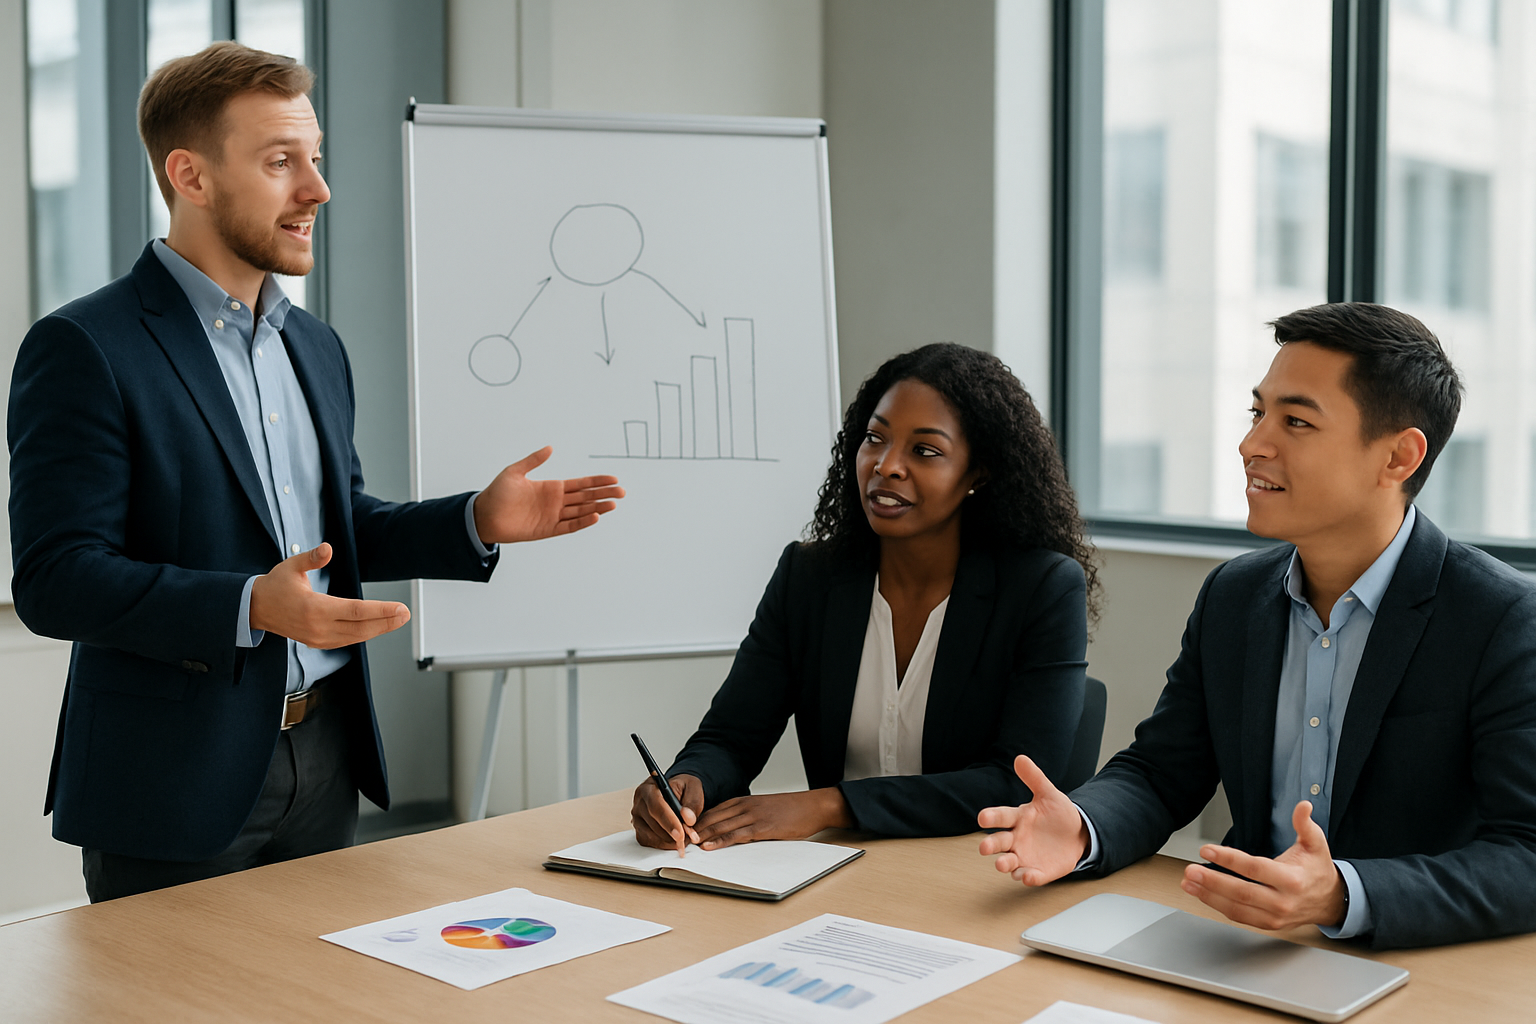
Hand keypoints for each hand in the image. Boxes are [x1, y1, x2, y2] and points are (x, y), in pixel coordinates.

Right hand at [249, 543, 409, 648]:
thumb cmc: (275, 586)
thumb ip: (312, 558)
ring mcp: (318, 638)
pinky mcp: (317, 642)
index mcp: (313, 608)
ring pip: (356, 636)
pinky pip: (347, 640)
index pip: (355, 611)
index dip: (380, 610)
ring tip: (398, 620)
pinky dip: (365, 634)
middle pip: (361, 627)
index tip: (400, 608)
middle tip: (406, 614)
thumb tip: (328, 548)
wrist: (255, 609)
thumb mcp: (291, 566)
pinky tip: (378, 627)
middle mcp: (318, 627)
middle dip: (387, 622)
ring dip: (379, 629)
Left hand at [473, 446, 623, 543]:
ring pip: (581, 512)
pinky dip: (582, 522)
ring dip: (598, 508)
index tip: (613, 478)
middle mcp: (555, 502)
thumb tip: (550, 447)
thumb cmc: (496, 494)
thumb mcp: (515, 471)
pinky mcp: (547, 530)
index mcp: (550, 488)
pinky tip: (595, 516)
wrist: (483, 516)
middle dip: (604, 494)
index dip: (597, 481)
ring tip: (614, 503)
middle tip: (622, 491)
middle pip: (586, 498)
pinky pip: (569, 526)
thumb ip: (533, 460)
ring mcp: (552, 517)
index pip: (580, 484)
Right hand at [631, 773, 703, 853]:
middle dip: (672, 835)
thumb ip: (693, 802)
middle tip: (689, 838)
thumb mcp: (693, 787)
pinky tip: (675, 839)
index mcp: (649, 789)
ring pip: (652, 836)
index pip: (656, 807)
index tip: (680, 834)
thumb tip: (689, 819)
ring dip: (670, 841)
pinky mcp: (639, 831)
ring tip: (685, 837)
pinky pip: (651, 843)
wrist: (675, 793)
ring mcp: (637, 819)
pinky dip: (664, 844)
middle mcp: (639, 804)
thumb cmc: (682, 789)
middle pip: (653, 824)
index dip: (668, 822)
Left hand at [693, 789, 853, 849]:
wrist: (813, 806)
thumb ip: (747, 817)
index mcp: (744, 801)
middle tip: (677, 840)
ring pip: (720, 826)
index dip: (696, 822)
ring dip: (702, 836)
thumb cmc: (791, 810)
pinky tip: (709, 847)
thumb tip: (731, 831)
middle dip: (693, 830)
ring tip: (686, 845)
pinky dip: (721, 841)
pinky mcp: (762, 827)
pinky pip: (737, 835)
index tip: (682, 831)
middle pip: (712, 818)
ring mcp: (753, 816)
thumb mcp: (764, 810)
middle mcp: (745, 806)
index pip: (712, 811)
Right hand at [977, 754, 1089, 885]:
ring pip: (1010, 862)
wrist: (1078, 834)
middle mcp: (1016, 839)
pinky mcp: (1038, 871)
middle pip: (999, 842)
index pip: (1002, 817)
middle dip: (991, 845)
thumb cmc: (1058, 813)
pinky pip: (1031, 876)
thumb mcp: (1049, 794)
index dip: (992, 817)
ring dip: (1005, 865)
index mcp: (1018, 818)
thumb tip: (1020, 758)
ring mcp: (1025, 856)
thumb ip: (1034, 778)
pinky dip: (1028, 877)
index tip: (983, 818)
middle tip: (984, 848)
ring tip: (1002, 865)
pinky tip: (1027, 877)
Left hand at [1180, 800, 1346, 930]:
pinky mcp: (1267, 924)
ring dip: (1208, 895)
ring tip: (1188, 882)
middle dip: (1212, 881)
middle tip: (1190, 870)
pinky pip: (1238, 917)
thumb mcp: (1316, 844)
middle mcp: (1282, 901)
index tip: (1207, 849)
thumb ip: (1305, 824)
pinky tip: (1201, 893)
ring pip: (1236, 908)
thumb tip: (1303, 805)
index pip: (1255, 869)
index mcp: (1292, 880)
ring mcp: (1274, 916)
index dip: (1229, 859)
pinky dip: (1217, 905)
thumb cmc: (1317, 869)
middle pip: (1242, 893)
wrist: (1329, 901)